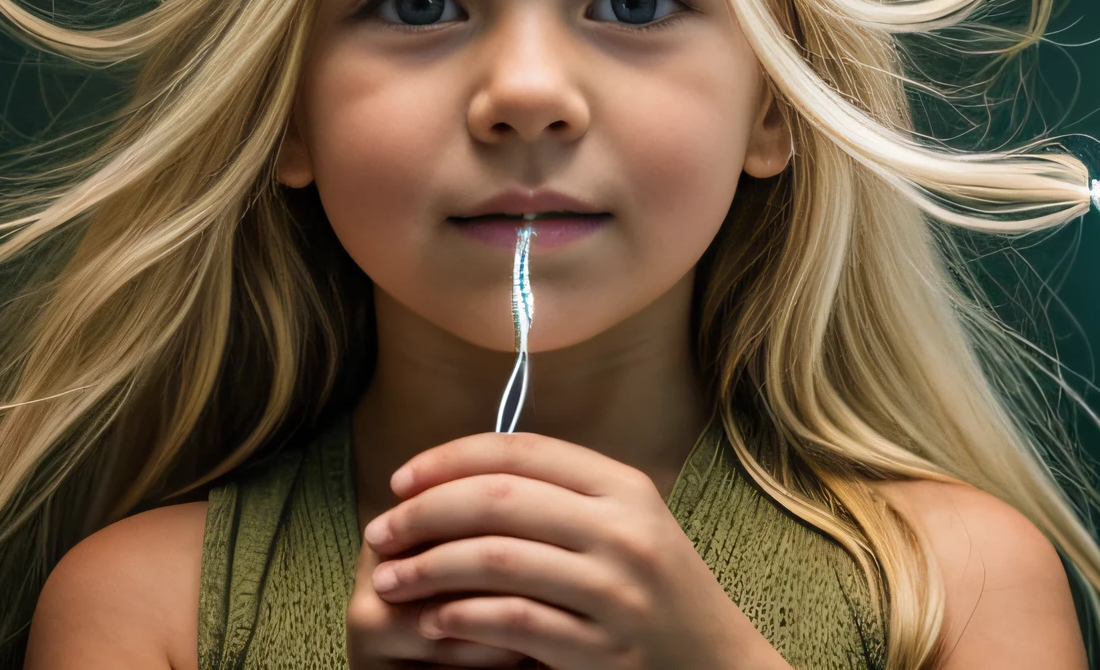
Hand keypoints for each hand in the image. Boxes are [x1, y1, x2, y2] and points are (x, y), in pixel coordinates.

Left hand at [361, 432, 791, 669]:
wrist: (718, 667)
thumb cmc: (657, 592)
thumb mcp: (628, 523)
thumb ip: (563, 494)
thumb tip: (463, 471)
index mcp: (624, 487)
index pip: (520, 451)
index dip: (448, 459)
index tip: (399, 480)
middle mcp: (623, 531)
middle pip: (497, 499)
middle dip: (424, 512)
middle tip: (381, 532)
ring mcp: (616, 592)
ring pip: (496, 560)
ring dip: (428, 567)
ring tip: (391, 579)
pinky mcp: (603, 652)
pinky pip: (513, 623)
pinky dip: (461, 618)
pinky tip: (433, 620)